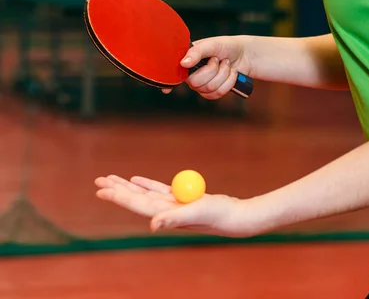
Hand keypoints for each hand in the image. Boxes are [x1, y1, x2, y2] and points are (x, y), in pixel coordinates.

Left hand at [94, 175, 260, 237]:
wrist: (235, 217)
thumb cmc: (218, 215)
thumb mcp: (197, 212)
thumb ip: (174, 218)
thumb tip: (152, 224)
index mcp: (165, 214)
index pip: (136, 204)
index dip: (118, 197)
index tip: (101, 190)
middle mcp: (165, 211)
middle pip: (135, 199)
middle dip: (116, 189)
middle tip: (98, 180)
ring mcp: (172, 205)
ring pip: (144, 193)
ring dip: (127, 186)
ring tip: (111, 178)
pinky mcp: (181, 198)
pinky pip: (158, 190)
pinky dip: (146, 184)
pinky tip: (136, 180)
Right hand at [163, 35, 252, 98]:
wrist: (246, 55)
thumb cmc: (226, 46)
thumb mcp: (212, 44)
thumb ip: (197, 52)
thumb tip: (183, 63)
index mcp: (187, 59)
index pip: (174, 72)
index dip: (169, 83)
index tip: (166, 90)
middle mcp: (192, 73)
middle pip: (194, 83)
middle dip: (212, 71)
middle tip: (218, 59)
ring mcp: (202, 84)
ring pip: (208, 89)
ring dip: (223, 75)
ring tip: (227, 64)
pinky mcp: (214, 91)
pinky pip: (217, 94)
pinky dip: (229, 82)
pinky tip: (232, 73)